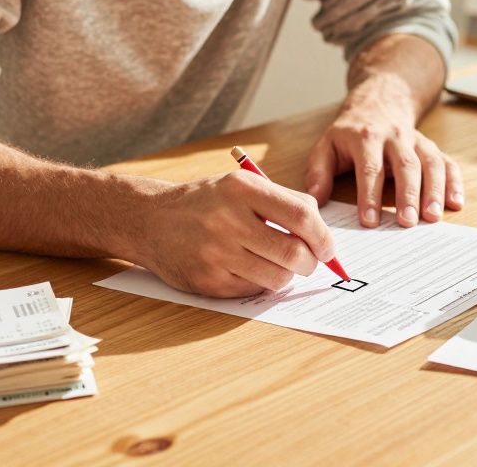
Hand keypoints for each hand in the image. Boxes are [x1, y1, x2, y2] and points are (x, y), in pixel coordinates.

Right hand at [131, 170, 334, 297]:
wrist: (149, 220)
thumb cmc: (206, 202)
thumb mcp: (241, 186)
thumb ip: (283, 201)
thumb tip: (322, 233)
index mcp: (242, 189)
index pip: (302, 215)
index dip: (323, 237)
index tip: (327, 248)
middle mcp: (228, 219)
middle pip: (293, 252)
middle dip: (310, 263)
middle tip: (308, 262)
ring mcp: (215, 252)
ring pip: (277, 278)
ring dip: (287, 276)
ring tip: (278, 266)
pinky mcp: (207, 280)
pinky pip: (253, 290)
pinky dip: (261, 283)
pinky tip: (251, 270)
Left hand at [305, 81, 463, 227]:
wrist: (378, 102)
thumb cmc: (350, 132)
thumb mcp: (327, 145)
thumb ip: (319, 171)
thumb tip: (315, 200)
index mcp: (366, 137)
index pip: (369, 168)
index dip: (370, 195)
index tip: (370, 221)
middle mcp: (395, 137)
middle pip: (405, 165)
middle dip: (408, 194)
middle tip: (408, 222)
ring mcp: (416, 141)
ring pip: (430, 163)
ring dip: (434, 190)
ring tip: (432, 218)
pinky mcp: (431, 147)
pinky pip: (447, 162)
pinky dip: (455, 182)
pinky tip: (456, 203)